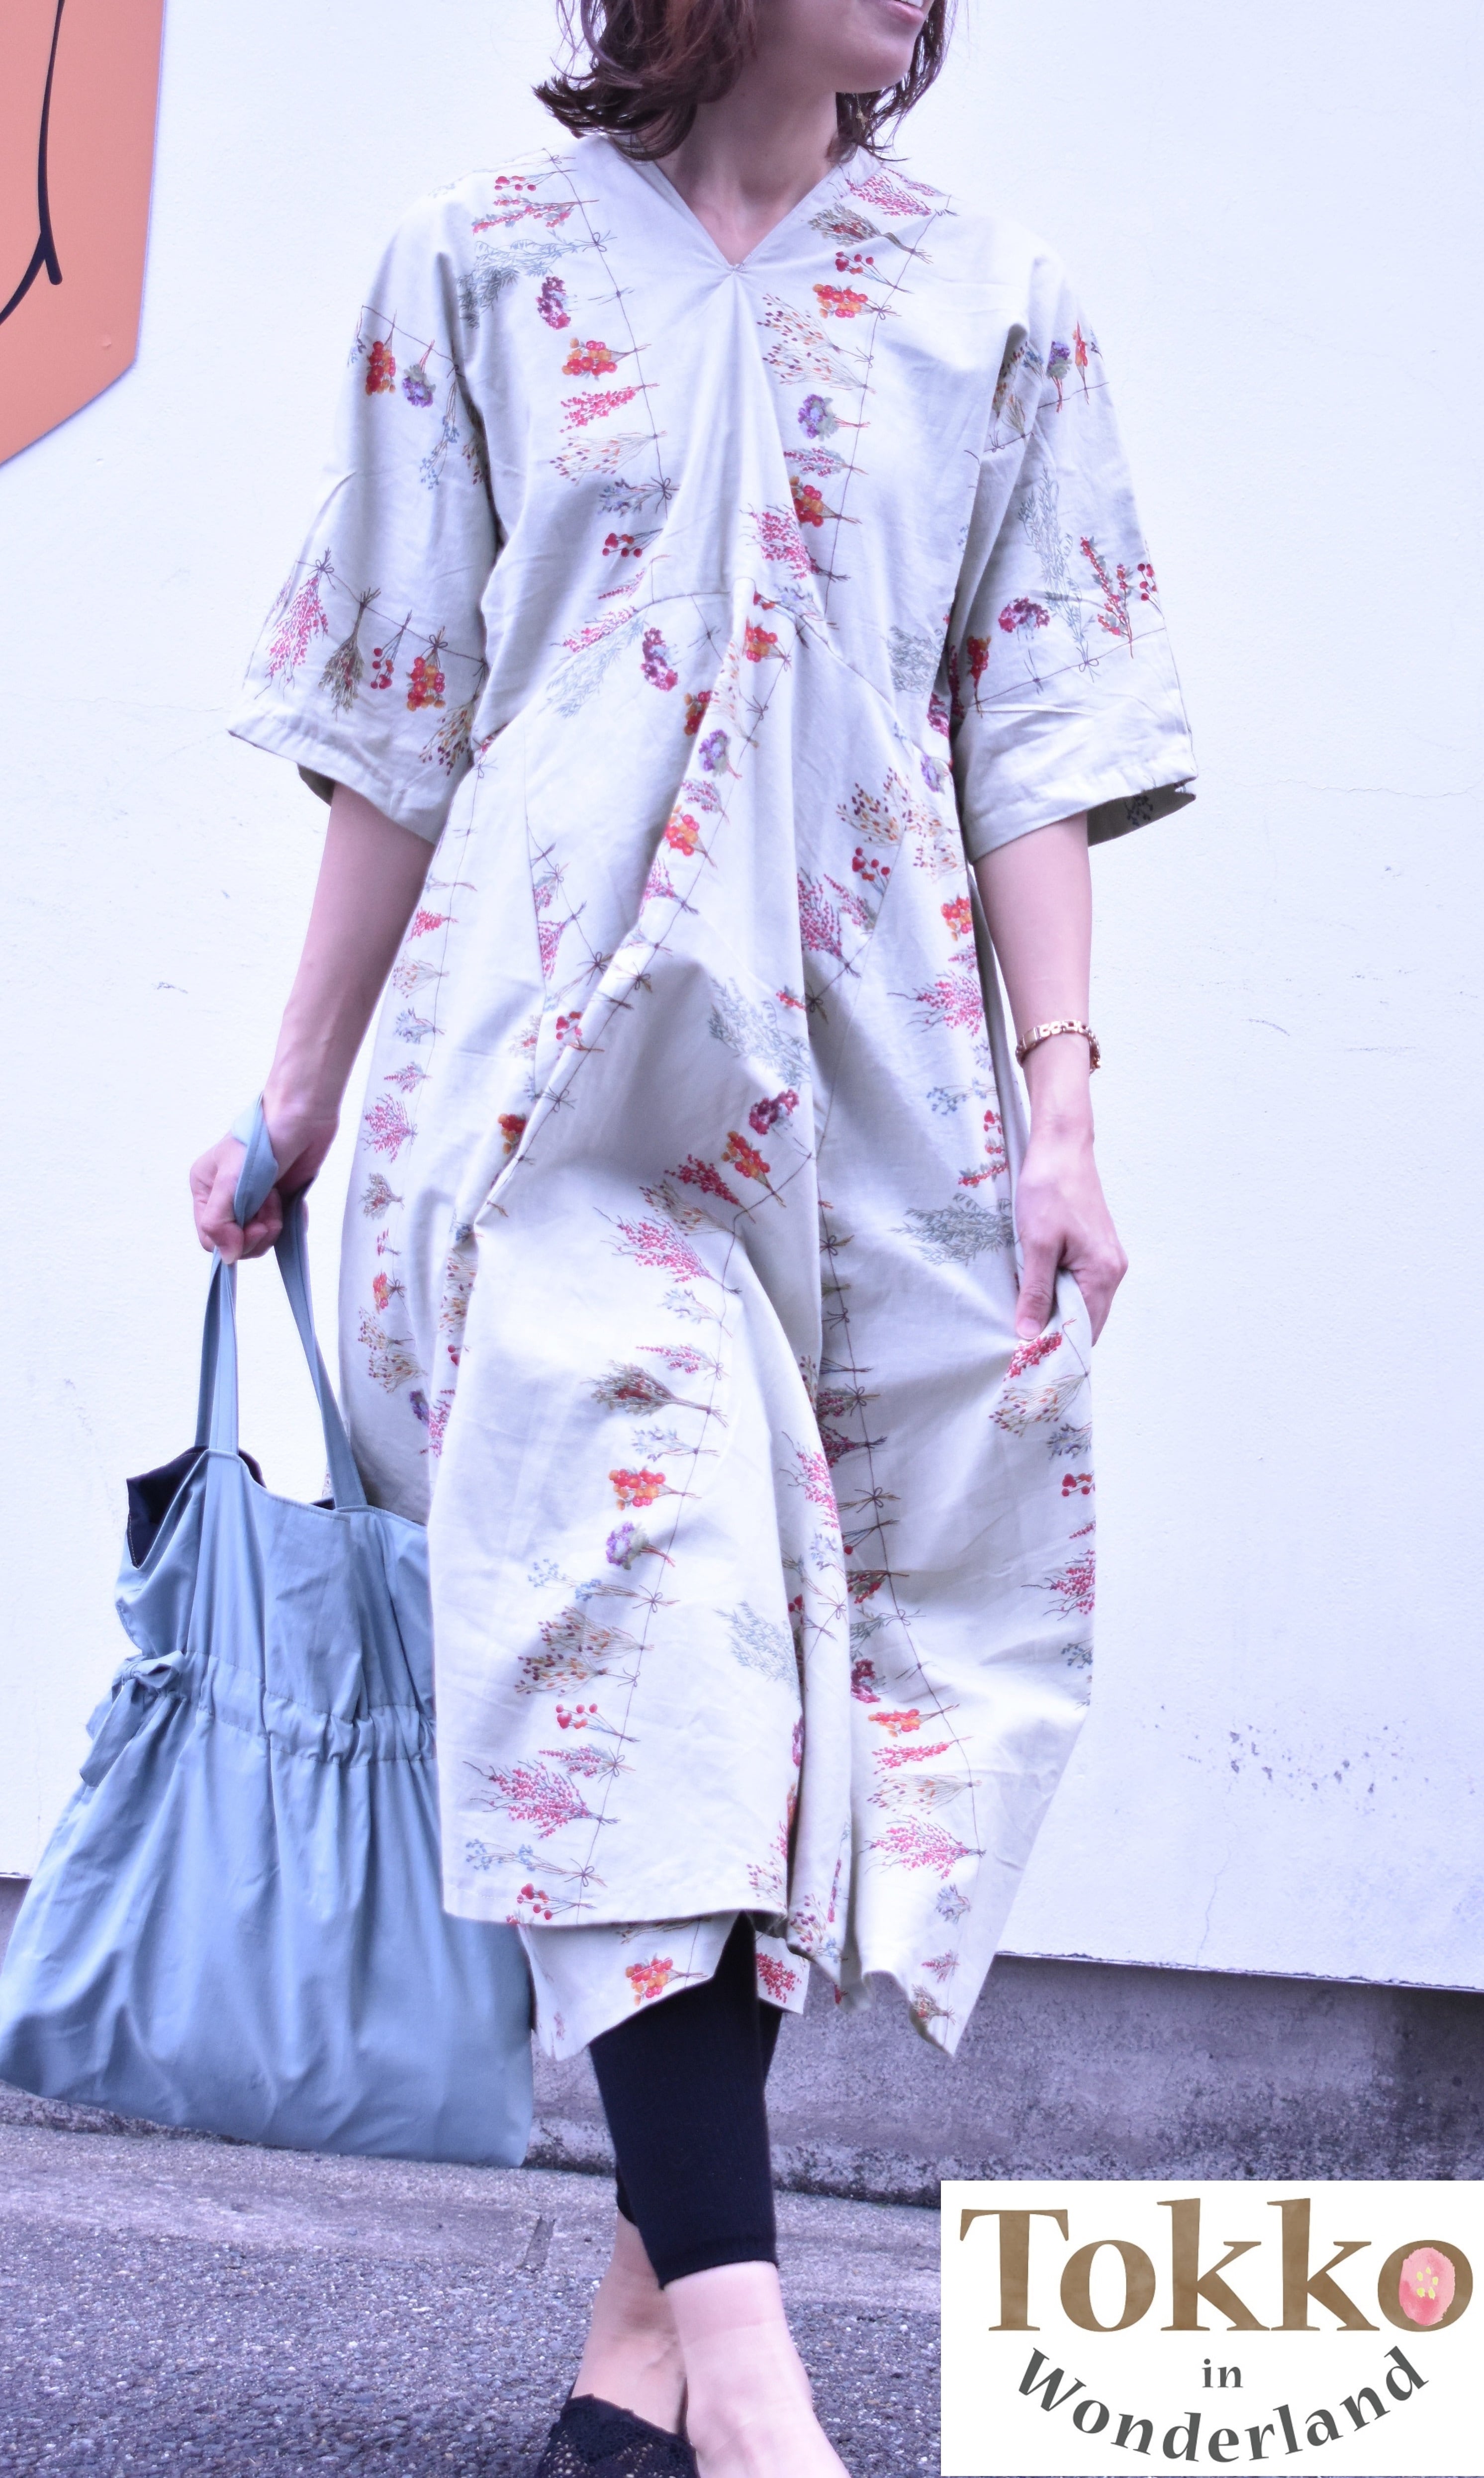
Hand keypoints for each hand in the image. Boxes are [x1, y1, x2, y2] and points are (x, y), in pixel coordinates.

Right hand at [189, 1100, 338, 1263]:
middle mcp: (226, 1198)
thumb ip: (220, 1221)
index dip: (233, 1241)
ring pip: (260, 1239)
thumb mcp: (231, 1181)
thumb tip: (227, 1258)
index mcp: (205, 1190)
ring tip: (278, 1198)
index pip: (210, 1238)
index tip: (255, 1226)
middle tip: (271, 1207)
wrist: (301, 1115)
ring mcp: (253, 1200)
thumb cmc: (262, 1139)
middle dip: (257, 1233)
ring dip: (273, 1225)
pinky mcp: (278, 1200)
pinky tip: (292, 1203)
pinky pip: (282, 1229)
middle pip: (236, 1243)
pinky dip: (290, 1222)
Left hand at [1012, 1116, 1126, 1342]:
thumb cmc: (1049, 1190)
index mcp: (1104, 1272)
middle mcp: (1112, 1269)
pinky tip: (1035, 1296)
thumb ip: (1035, 1291)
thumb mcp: (1036, 1245)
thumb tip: (1030, 1333)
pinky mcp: (1094, 1248)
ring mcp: (1106, 1258)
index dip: (1059, 1349)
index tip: (1030, 1363)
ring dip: (1057, 1314)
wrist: (1060, 1147)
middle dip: (1058, 1335)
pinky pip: (1080, 1284)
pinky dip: (1060, 1295)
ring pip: (1082, 1302)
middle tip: (1022, 1350)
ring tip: (1025, 1326)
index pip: (1086, 1329)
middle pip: (1087, 1319)